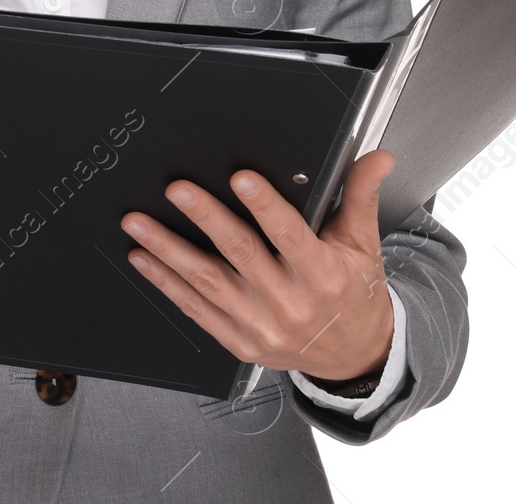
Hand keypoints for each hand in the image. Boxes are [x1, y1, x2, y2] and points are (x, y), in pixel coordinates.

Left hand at [119, 149, 396, 380]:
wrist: (354, 359)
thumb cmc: (354, 293)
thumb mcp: (363, 244)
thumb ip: (360, 196)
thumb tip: (377, 156)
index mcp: (323, 276)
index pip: (290, 236)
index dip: (266, 206)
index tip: (241, 177)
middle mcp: (289, 303)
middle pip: (240, 254)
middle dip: (205, 218)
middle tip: (176, 189)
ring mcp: (260, 326)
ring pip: (207, 282)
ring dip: (167, 250)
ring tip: (137, 222)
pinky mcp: (238, 342)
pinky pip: (196, 309)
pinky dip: (166, 283)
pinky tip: (144, 259)